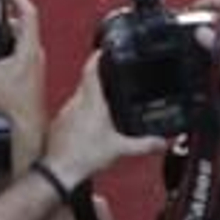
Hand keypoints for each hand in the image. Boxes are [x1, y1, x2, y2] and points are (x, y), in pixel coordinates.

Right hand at [0, 0, 44, 138]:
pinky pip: (19, 49)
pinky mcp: (29, 72)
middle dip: (8, 10)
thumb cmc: (15, 103)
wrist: (28, 125)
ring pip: (22, 36)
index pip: (28, 12)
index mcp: (29, 47)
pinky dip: (7, 42)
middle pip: (25, 22)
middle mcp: (34, 52)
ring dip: (7, 27)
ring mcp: (34, 62)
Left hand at [44, 53, 165, 186]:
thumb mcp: (120, 149)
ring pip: (81, 95)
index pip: (92, 69)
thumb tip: (160, 142)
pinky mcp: (61, 122)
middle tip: (112, 73)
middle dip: (100, 75)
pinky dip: (84, 109)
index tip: (105, 49)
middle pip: (87, 80)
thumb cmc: (84, 157)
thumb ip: (143, 145)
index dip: (98, 55)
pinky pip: (74, 108)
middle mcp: (76, 102)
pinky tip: (93, 120)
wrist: (59, 171)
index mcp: (91, 101)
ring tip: (107, 98)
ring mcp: (66, 111)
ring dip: (93, 94)